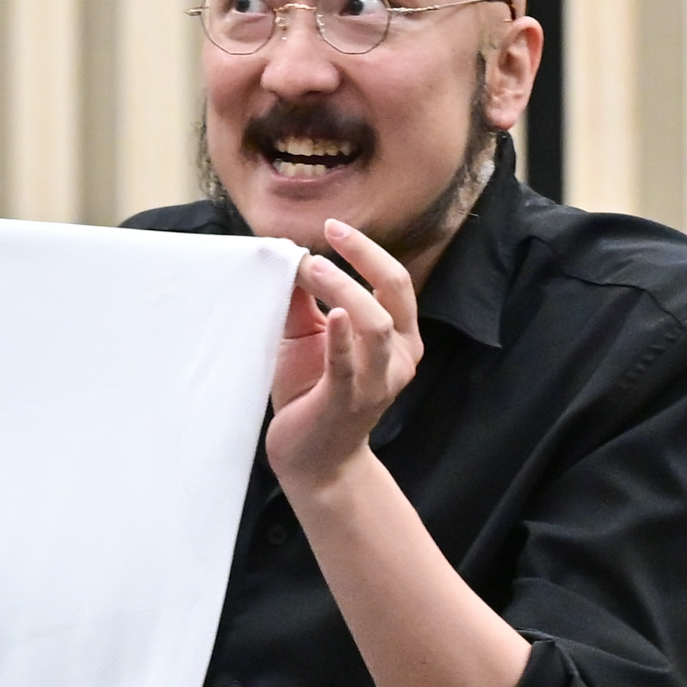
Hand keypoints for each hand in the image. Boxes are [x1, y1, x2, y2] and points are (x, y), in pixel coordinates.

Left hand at [266, 220, 424, 495]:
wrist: (314, 459)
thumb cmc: (312, 393)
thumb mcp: (308, 337)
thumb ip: (304, 300)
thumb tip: (287, 254)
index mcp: (398, 338)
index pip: (394, 282)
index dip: (367, 250)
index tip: (333, 227)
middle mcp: (399, 358)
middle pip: (395, 292)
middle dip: (364, 256)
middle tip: (329, 234)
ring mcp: (377, 382)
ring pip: (374, 324)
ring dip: (344, 290)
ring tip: (314, 267)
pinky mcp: (347, 402)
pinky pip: (349, 365)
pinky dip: (341, 337)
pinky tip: (330, 314)